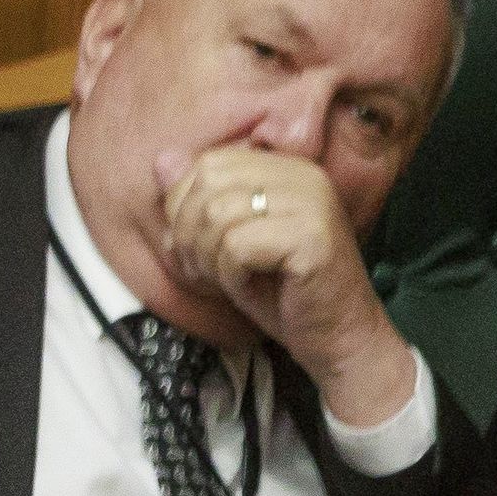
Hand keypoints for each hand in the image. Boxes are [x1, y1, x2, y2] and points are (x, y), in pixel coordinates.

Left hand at [158, 143, 419, 426]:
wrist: (334, 336)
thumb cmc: (280, 292)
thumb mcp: (226, 241)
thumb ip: (197, 200)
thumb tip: (162, 159)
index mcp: (286, 169)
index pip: (210, 163)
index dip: (184, 207)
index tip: (193, 246)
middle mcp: (304, 176)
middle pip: (209, 183)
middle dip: (189, 232)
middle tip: (203, 268)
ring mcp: (313, 203)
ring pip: (218, 214)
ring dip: (208, 257)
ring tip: (227, 278)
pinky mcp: (313, 236)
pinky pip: (237, 246)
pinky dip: (229, 275)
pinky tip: (248, 287)